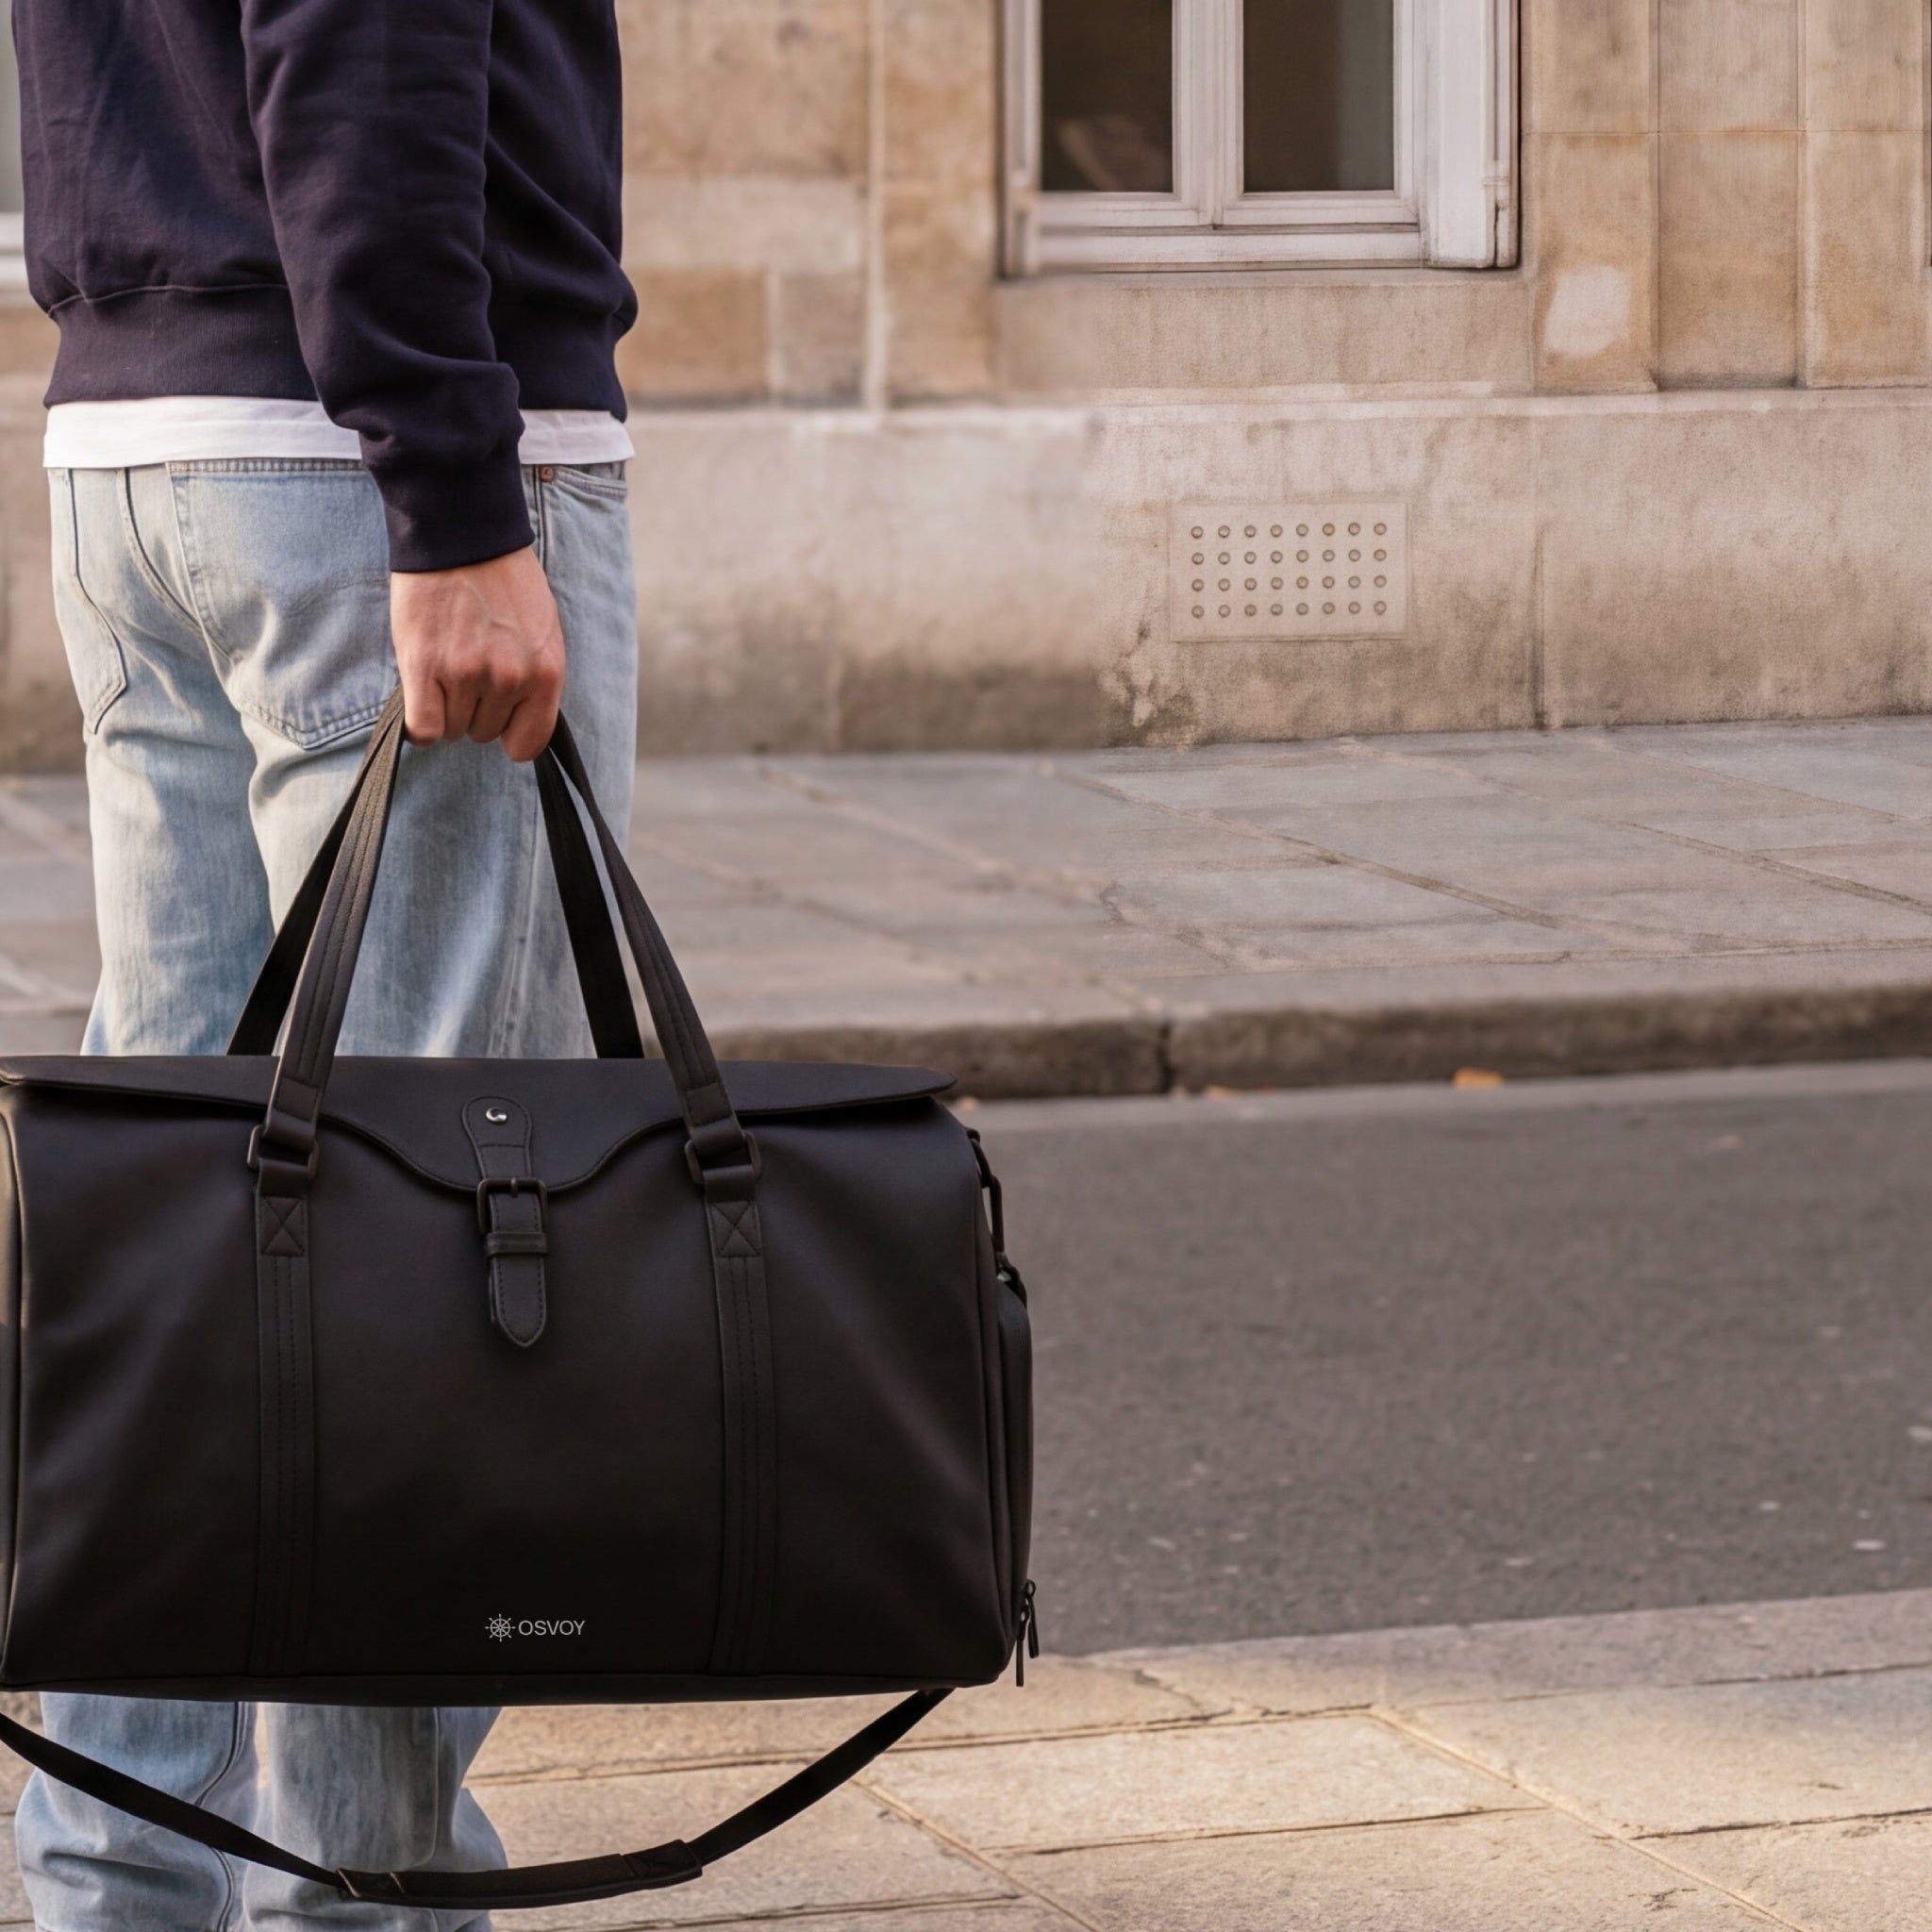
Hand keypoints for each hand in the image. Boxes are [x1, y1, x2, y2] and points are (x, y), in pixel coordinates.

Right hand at [390, 546, 564, 762]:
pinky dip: (420, 722)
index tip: (499, 716)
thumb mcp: (542, 631)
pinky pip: (424, 728)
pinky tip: (422, 694)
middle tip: (467, 667)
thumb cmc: (504, 581)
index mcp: (546, 672)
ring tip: (445, 665)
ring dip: (445, 707)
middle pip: (485, 733)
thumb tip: (523, 721)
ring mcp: (468, 674)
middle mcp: (510, 678)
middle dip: (475, 709)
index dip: (510, 733)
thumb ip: (536, 679)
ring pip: (453, 729)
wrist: (462, 536)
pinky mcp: (426, 666)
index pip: (529, 743)